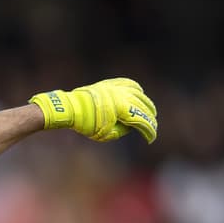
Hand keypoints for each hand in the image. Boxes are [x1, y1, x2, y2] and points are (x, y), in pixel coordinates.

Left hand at [30, 78, 157, 142]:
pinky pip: (129, 84)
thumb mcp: (106, 134)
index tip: (150, 138)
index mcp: (122, 108)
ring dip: (146, 103)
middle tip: (152, 125)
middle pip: (142, 106)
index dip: (148, 130)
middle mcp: (122, 95)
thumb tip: (130, 125)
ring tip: (151, 110)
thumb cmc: (87, 123)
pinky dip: (137, 90)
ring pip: (138, 94)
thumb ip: (122, 130)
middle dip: (149, 117)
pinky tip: (140, 94)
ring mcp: (116, 88)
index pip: (141, 120)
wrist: (72, 107)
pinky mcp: (110, 84)